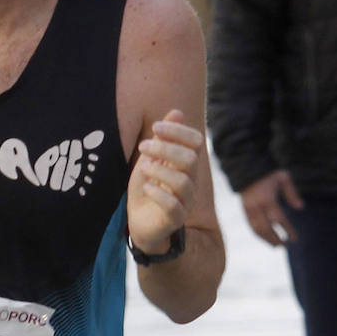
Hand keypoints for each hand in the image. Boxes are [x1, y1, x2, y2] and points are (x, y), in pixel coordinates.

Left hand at [127, 108, 202, 253]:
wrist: (140, 223)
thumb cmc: (148, 188)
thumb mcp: (151, 159)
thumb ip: (164, 138)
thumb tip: (177, 112)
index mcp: (187, 165)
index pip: (196, 142)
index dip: (178, 131)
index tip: (155, 127)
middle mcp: (191, 182)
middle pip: (190, 159)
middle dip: (165, 149)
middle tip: (143, 146)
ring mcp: (185, 202)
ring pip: (183, 182)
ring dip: (160, 170)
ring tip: (143, 167)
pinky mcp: (175, 220)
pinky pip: (174, 206)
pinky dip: (158, 194)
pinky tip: (146, 187)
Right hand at [239, 169, 303, 246]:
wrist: (248, 167)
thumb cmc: (269, 173)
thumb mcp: (283, 178)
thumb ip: (292, 192)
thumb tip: (301, 207)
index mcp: (268, 199)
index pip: (279, 220)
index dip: (287, 230)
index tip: (294, 239)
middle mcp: (257, 206)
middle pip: (266, 228)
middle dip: (276, 239)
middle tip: (285, 246)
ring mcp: (249, 209)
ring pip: (257, 229)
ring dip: (266, 240)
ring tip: (276, 246)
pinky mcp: (244, 209)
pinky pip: (251, 226)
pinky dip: (258, 234)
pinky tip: (266, 239)